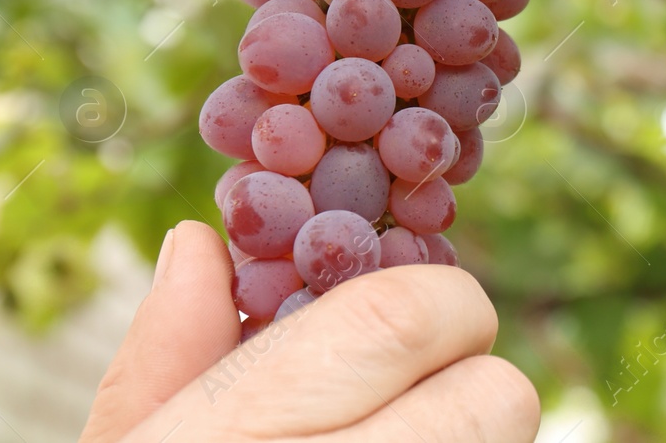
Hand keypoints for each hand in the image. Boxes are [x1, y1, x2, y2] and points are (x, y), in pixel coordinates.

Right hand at [80, 221, 539, 442]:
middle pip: (502, 396)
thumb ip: (163, 354)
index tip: (406, 309)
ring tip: (397, 432)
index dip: (430, 298)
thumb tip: (200, 242)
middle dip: (472, 377)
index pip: (404, 315)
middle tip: (413, 392)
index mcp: (253, 431)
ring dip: (470, 431)